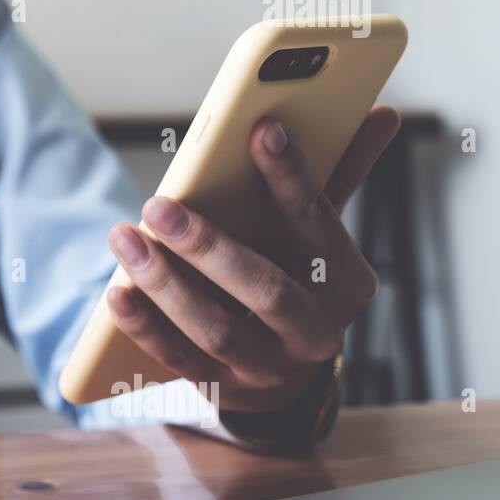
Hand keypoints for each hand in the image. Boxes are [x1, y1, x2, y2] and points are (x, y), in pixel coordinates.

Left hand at [104, 106, 400, 413]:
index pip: (318, 222)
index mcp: (346, 281)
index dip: (291, 176)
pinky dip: (144, 327)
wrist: (286, 373)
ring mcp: (269, 366)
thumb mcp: (319, 232)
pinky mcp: (223, 388)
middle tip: (158, 204)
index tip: (260, 129)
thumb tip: (383, 111)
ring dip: (165, 284)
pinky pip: (178, 359)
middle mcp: (315, 331)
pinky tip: (116, 294)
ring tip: (124, 239)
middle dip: (208, 246)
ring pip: (216, 329)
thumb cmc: (295, 275)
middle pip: (264, 289)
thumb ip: (340, 173)